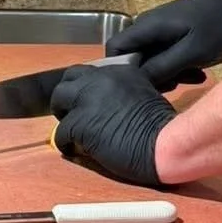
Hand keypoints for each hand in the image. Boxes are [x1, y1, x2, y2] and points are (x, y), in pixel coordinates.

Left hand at [50, 62, 175, 188]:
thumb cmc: (163, 126)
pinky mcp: (80, 124)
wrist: (163, 144)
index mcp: (118, 72)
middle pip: (67, 80)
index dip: (83, 87)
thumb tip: (110, 104)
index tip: (87, 101)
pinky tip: (74, 150)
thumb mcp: (145, 94)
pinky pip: (60, 132)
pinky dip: (65, 143)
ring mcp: (87, 100)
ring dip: (64, 116)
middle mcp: (99, 80)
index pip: (88, 72)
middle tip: (73, 114)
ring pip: (58, 100)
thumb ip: (124, 91)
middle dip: (66, 97)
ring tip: (72, 131)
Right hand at [105, 0, 221, 90]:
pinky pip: (163, 56)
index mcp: (146, 28)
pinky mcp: (167, 36)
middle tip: (176, 85)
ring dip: (169, 74)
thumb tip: (138, 81)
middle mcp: (145, 28)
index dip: (119, 69)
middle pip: (133, 58)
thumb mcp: (191, 51)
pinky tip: (197, 73)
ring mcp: (156, 32)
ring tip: (194, 78)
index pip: (115, 48)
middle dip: (151, 77)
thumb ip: (163, 66)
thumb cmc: (212, 24)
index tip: (138, 86)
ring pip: (150, 60)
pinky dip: (176, 67)